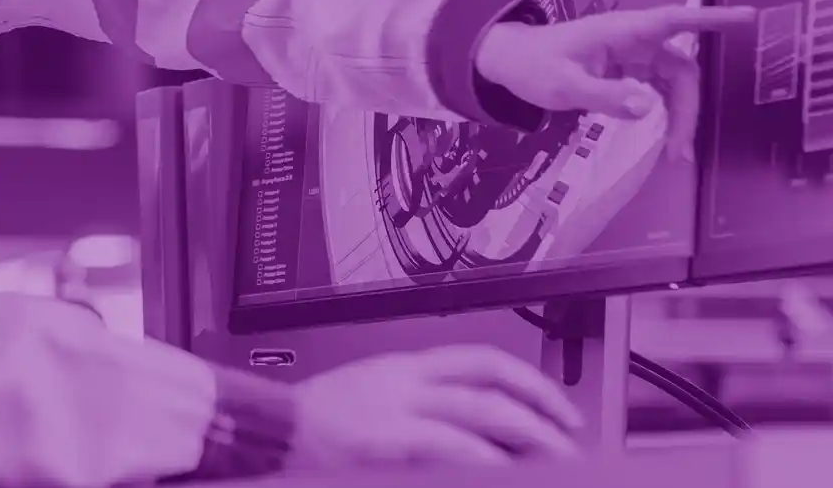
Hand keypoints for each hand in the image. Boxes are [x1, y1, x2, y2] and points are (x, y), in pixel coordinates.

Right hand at [283, 346, 584, 470]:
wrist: (264, 431)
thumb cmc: (313, 425)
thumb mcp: (370, 397)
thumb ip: (419, 403)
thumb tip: (477, 429)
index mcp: (402, 368)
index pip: (483, 360)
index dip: (531, 382)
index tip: (558, 409)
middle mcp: (404, 383)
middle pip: (491, 387)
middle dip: (540, 414)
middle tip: (568, 441)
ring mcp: (395, 411)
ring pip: (479, 413)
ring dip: (527, 437)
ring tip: (554, 457)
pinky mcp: (384, 442)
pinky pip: (446, 446)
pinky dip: (480, 459)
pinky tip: (500, 470)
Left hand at [473, 1, 756, 162]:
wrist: (510, 62)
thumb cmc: (533, 66)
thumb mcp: (562, 86)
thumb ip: (604, 96)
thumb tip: (648, 107)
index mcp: (621, 32)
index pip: (674, 20)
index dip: (711, 18)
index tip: (747, 16)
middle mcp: (634, 40)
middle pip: (680, 69)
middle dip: (688, 108)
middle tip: (679, 151)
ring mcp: (633, 56)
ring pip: (674, 84)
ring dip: (679, 117)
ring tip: (673, 155)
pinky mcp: (628, 71)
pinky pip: (659, 91)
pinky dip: (666, 116)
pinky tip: (664, 142)